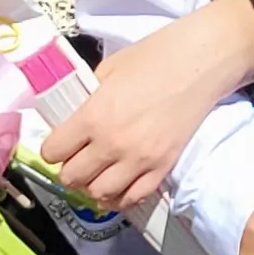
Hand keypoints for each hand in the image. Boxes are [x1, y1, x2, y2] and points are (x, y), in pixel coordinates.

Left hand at [42, 13, 251, 214]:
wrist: (200, 62)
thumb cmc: (154, 56)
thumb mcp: (108, 69)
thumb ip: (88, 98)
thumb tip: (75, 118)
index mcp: (94, 116)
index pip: (53, 152)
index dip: (53, 148)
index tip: (60, 144)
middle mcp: (112, 144)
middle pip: (72, 178)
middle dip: (70, 169)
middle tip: (77, 158)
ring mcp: (139, 160)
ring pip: (99, 194)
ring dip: (93, 185)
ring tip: (98, 172)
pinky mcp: (163, 168)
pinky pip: (133, 198)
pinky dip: (120, 196)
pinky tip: (118, 185)